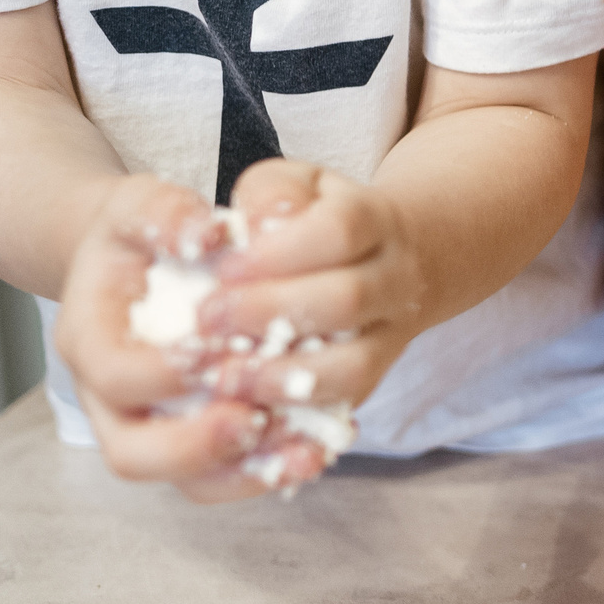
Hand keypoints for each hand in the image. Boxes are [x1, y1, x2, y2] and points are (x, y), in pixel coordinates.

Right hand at [52, 175, 288, 501]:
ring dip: (247, 472)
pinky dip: (273, 469)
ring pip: (189, 479)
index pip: (114, 374)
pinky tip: (321, 447)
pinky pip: (231, 475)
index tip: (214, 351)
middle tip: (254, 419)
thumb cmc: (146, 233)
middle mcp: (113, 397)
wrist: (146, 258)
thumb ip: (166, 212)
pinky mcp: (202, 437)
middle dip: (194, 445)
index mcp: (90, 338)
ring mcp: (156, 424)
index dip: (162, 371)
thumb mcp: (144, 205)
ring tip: (308, 450)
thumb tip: (205, 232)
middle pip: (133, 452)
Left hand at [182, 160, 429, 421]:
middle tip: (206, 321)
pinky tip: (246, 412)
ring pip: (354, 366)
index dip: (281, 251)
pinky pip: (341, 408)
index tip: (225, 267)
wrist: (396, 258)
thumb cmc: (320, 220)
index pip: (342, 230)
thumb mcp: (298, 185)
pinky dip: (293, 417)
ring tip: (223, 378)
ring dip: (284, 376)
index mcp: (377, 220)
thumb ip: (271, 193)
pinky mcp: (372, 381)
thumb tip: (252, 225)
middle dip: (271, 313)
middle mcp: (396, 279)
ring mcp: (391, 335)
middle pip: (349, 299)